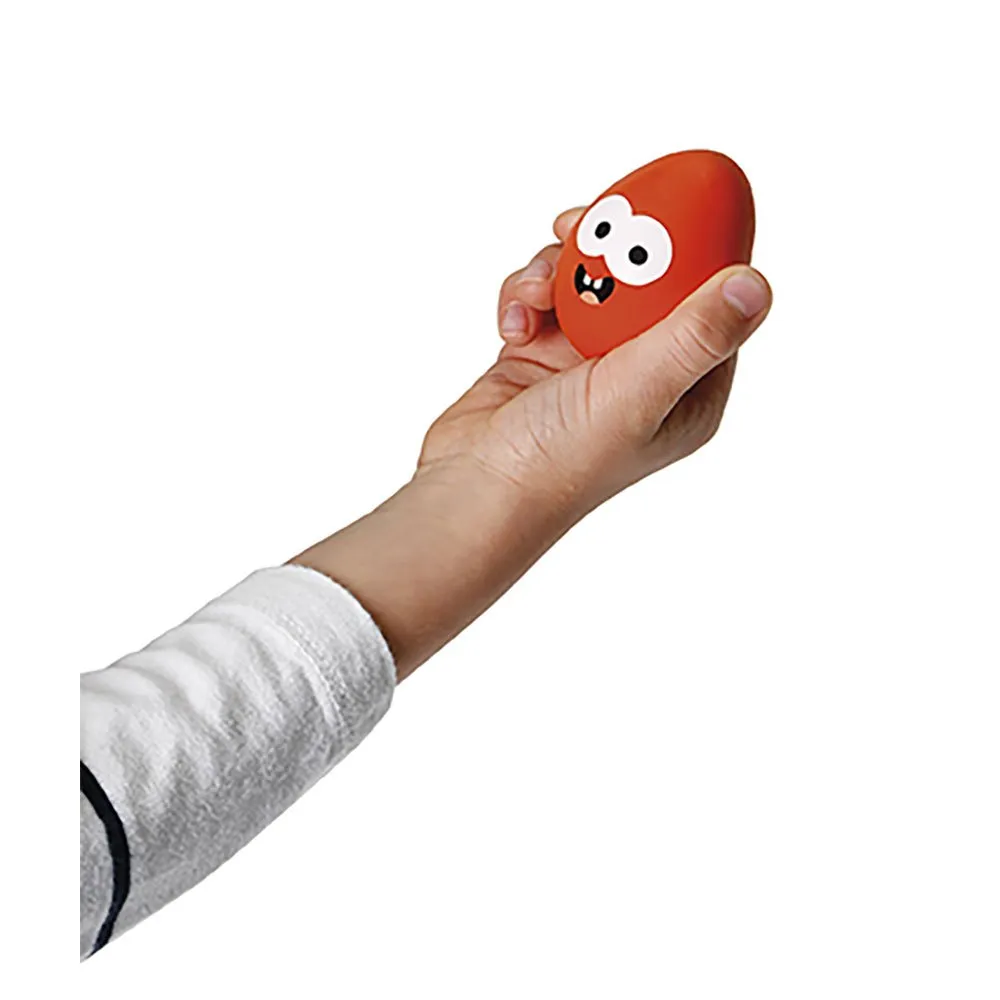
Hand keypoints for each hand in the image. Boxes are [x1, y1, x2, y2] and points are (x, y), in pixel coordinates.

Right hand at [418, 207, 771, 517]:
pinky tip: (512, 325)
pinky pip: (543, 295)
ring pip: (588, 277)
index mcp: (686, 389)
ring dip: (556, 272)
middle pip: (647, 278)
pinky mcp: (541, 354)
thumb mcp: (637, 392)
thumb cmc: (556, 461)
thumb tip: (756, 284)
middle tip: (587, 222)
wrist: (471, 490)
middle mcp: (643, 372)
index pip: (710, 299)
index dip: (697, 245)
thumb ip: (694, 335)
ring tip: (535, 294)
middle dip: (616, 246)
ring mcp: (588, 362)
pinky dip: (524, 296)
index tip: (677, 197)